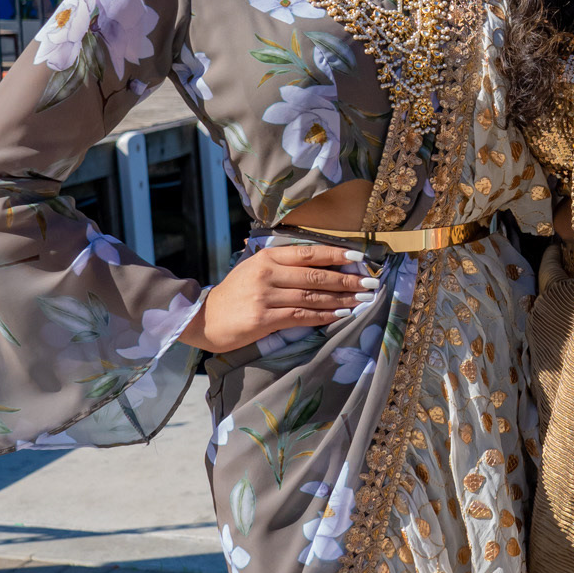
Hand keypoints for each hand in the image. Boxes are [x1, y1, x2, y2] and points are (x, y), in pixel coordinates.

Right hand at [180, 244, 379, 354]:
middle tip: (369, 282)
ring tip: (362, 300)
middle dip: (346, 279)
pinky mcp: (263, 319)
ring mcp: (265, 297)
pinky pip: (301, 316)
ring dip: (341, 298)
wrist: (204, 318)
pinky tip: (340, 314)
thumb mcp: (254, 269)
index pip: (309, 253)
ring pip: (312, 296)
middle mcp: (267, 274)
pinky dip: (324, 315)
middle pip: (315, 275)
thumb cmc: (235, 294)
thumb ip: (282, 265)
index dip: (337, 254)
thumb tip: (321, 263)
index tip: (360, 257)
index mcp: (267, 258)